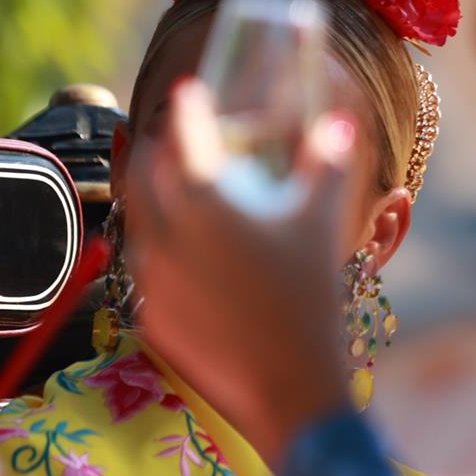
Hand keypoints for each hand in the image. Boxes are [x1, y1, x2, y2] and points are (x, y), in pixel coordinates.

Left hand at [124, 78, 356, 462]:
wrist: (287, 383)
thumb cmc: (309, 293)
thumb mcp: (323, 221)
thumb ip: (326, 163)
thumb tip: (337, 123)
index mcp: (204, 201)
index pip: (183, 135)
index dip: (188, 108)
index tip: (191, 92)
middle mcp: (164, 233)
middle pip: (142, 172)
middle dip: (157, 148)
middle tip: (177, 138)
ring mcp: (150, 276)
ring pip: (137, 219)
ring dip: (154, 196)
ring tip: (180, 191)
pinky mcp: (150, 312)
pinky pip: (145, 264)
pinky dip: (160, 245)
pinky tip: (189, 252)